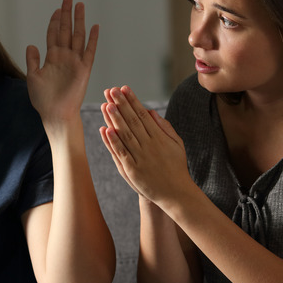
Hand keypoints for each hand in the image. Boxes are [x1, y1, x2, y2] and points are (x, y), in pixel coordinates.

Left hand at [26, 0, 98, 126]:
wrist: (55, 114)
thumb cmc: (43, 99)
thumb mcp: (32, 77)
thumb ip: (32, 60)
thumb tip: (31, 45)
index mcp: (51, 57)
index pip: (53, 34)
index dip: (55, 21)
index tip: (57, 9)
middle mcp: (64, 56)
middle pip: (66, 30)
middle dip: (67, 13)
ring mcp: (75, 62)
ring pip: (78, 36)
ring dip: (79, 21)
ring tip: (80, 5)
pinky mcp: (84, 69)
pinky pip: (89, 52)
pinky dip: (92, 39)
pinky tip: (94, 27)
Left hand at [99, 86, 193, 205]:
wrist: (176, 194)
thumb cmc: (176, 167)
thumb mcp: (176, 144)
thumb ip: (164, 127)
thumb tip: (151, 111)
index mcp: (159, 137)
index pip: (143, 114)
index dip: (133, 101)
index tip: (124, 88)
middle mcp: (150, 145)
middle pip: (133, 121)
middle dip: (121, 105)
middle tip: (111, 90)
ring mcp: (141, 158)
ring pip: (126, 135)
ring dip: (115, 119)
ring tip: (106, 105)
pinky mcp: (133, 170)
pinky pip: (122, 153)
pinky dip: (113, 142)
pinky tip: (106, 130)